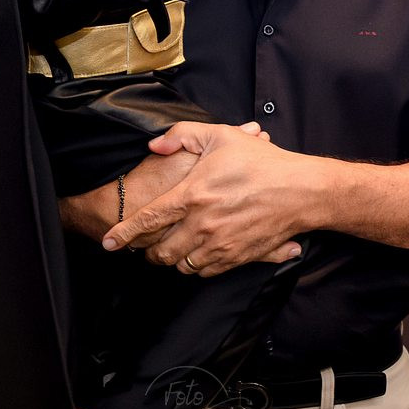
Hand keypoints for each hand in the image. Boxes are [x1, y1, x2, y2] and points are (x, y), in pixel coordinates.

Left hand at [102, 122, 309, 275]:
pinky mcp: (237, 258)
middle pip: (161, 251)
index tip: (108, 242)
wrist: (301, 191)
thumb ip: (181, 136)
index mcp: (192, 195)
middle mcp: (202, 225)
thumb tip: (154, 146)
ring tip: (171, 248)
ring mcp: (220, 245)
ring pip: (181, 265)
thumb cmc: (261, 161)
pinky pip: (205, 272)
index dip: (123, 233)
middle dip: (148, 251)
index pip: (147, 220)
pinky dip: (196, 266)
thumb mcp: (220, 135)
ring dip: (172, 259)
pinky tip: (198, 253)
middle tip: (146, 244)